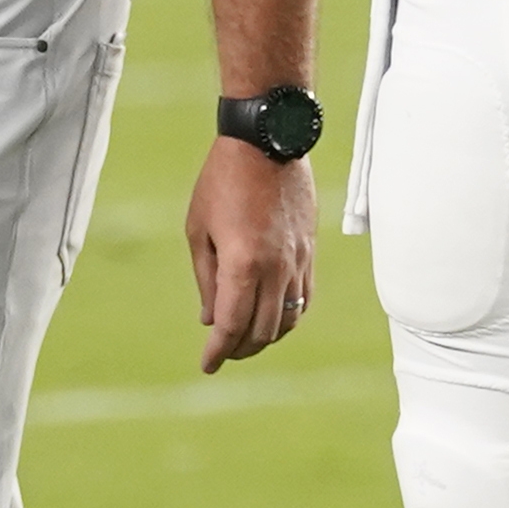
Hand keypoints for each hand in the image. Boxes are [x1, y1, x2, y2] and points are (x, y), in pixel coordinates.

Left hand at [186, 136, 317, 370]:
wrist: (268, 142)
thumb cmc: (223, 181)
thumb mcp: (199, 230)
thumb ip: (207, 279)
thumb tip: (210, 319)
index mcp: (242, 263)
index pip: (232, 325)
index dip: (219, 351)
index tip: (207, 365)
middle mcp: (276, 268)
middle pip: (263, 331)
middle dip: (240, 348)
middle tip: (223, 352)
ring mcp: (298, 260)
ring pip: (288, 320)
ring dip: (267, 337)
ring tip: (247, 338)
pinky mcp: (310, 251)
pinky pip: (304, 298)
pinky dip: (288, 316)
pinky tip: (273, 316)